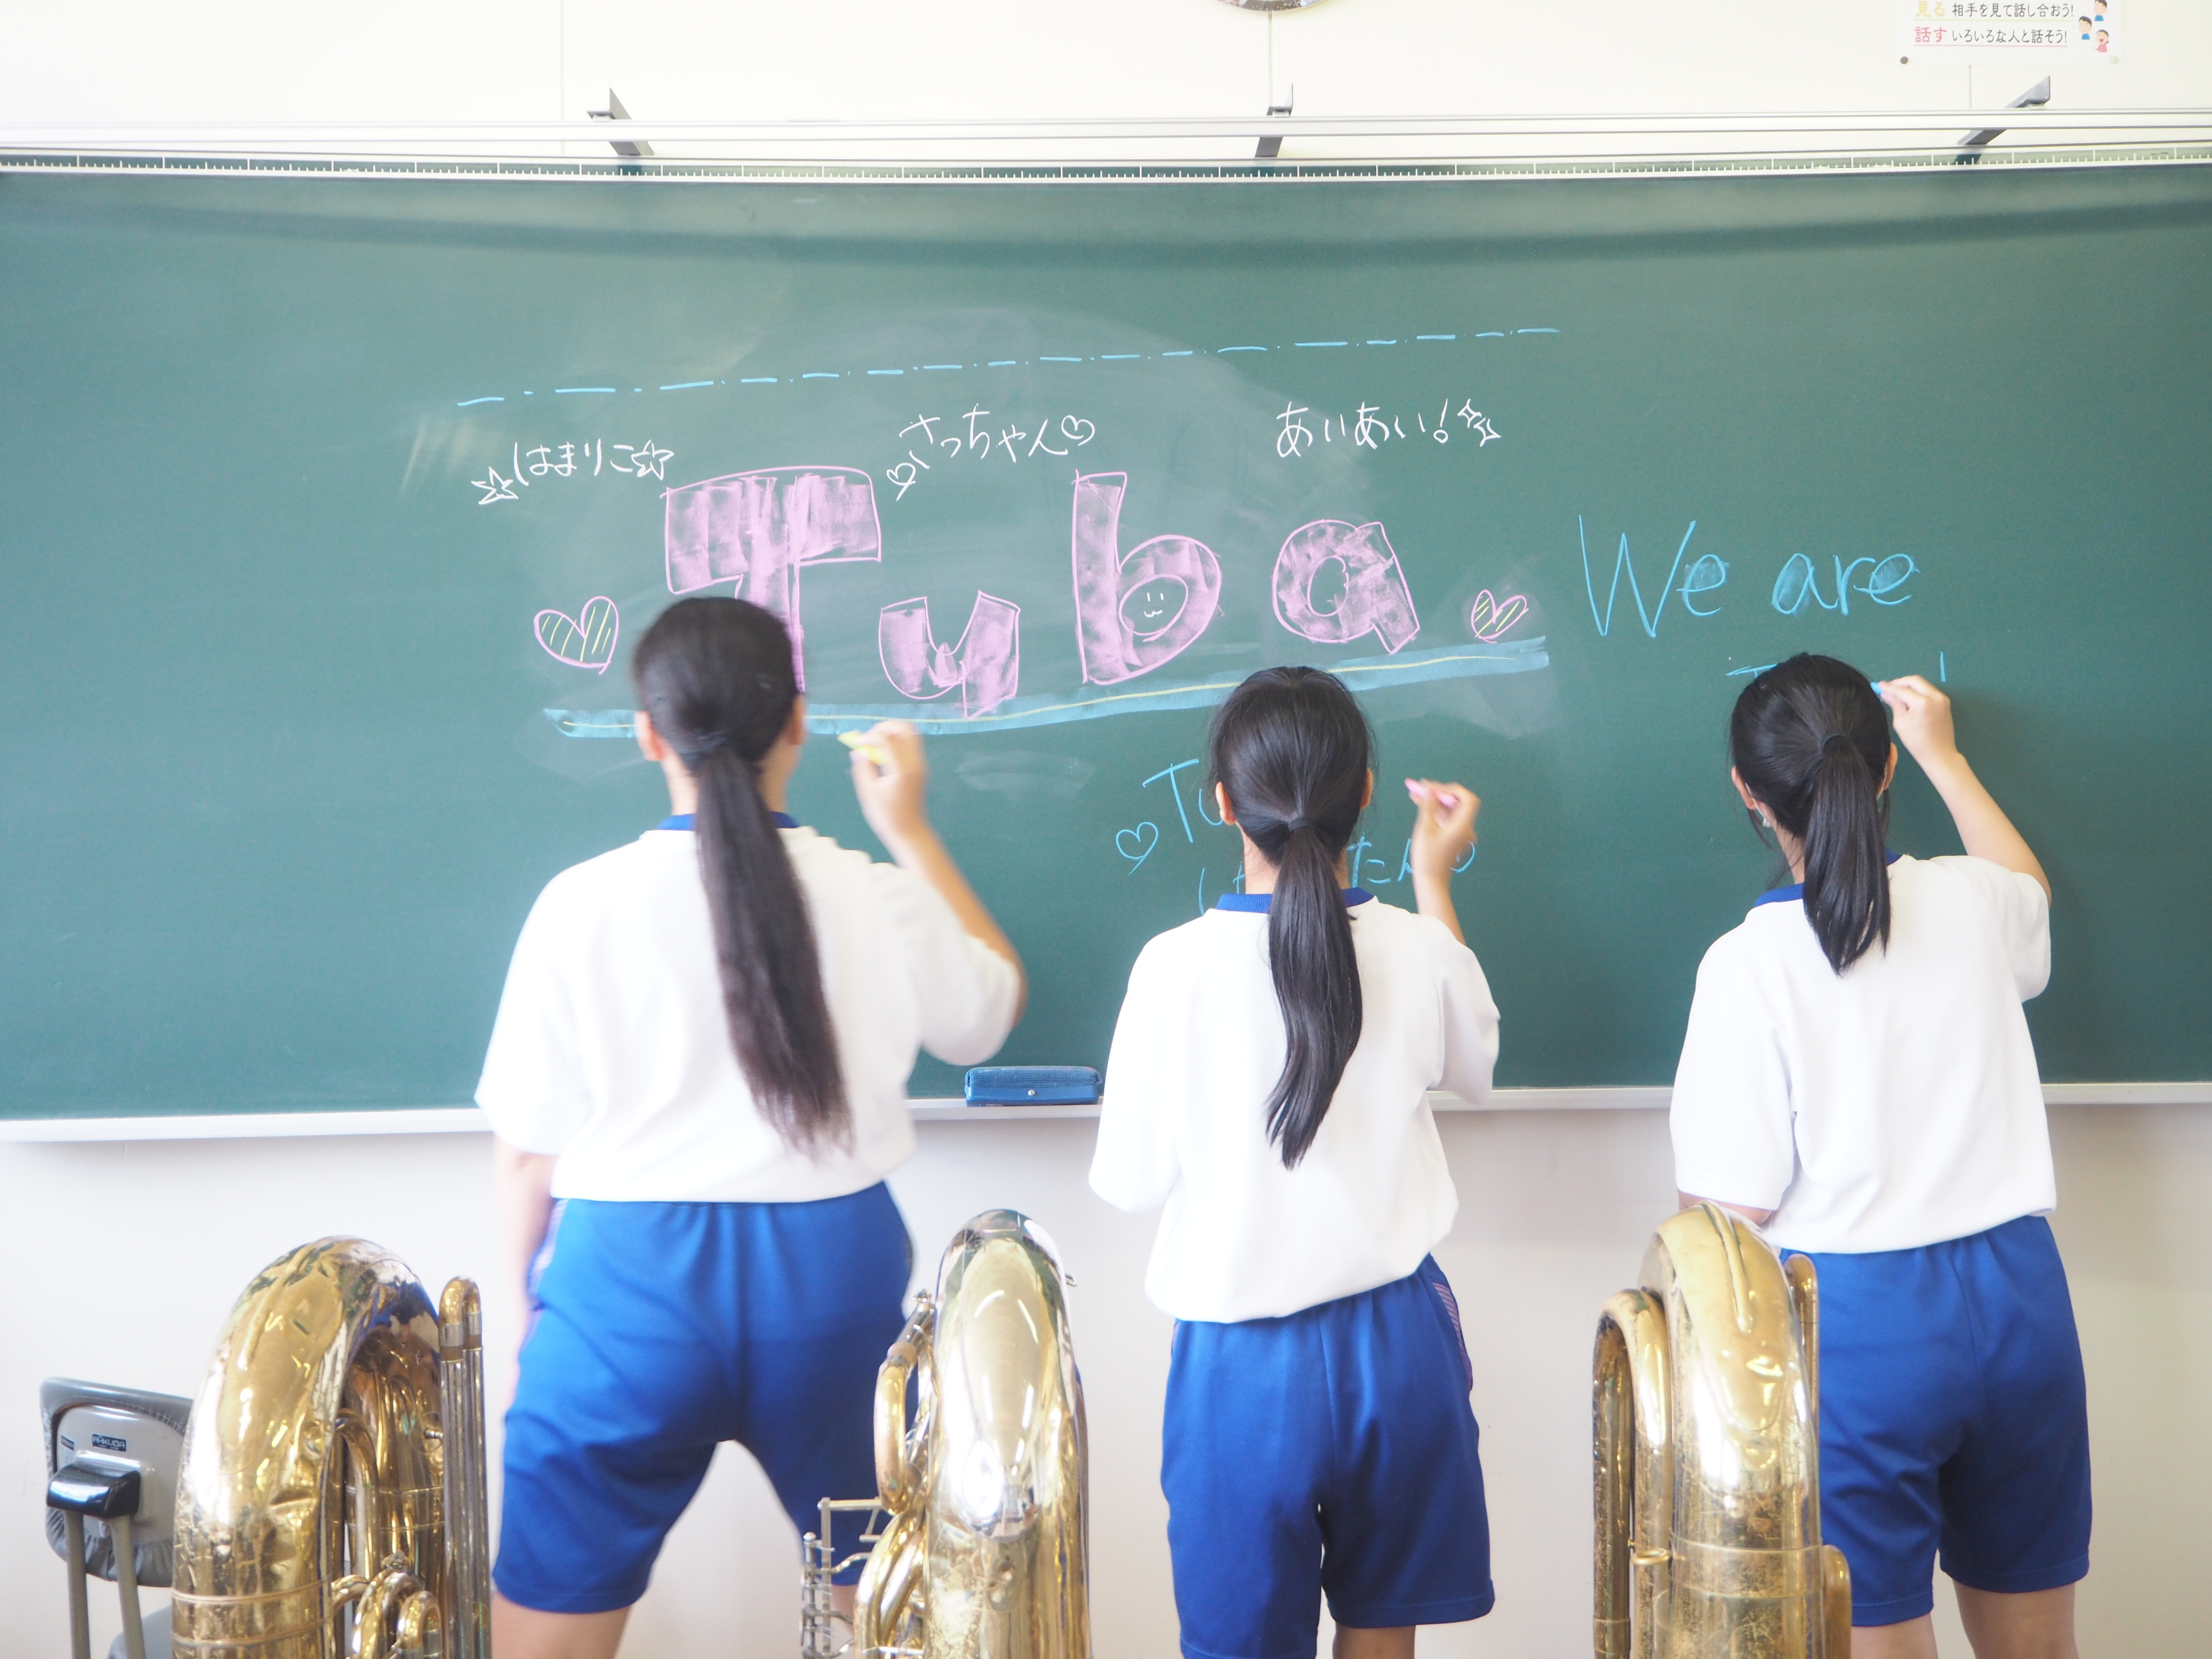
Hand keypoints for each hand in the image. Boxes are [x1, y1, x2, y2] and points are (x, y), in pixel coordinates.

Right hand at [849, 721, 933, 850]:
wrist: (909, 831)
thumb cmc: (886, 816)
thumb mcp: (868, 792)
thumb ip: (863, 768)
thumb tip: (859, 750)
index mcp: (903, 770)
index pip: (888, 739)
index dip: (870, 737)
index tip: (857, 744)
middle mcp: (916, 763)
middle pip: (906, 728)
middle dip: (885, 727)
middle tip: (869, 737)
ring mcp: (920, 765)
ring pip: (910, 734)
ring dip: (891, 733)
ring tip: (875, 745)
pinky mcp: (920, 768)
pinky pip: (909, 745)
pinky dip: (895, 742)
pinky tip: (882, 754)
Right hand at [1405, 779, 1479, 885]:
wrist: (1430, 881)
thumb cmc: (1427, 856)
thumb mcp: (1425, 828)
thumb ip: (1428, 805)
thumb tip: (1428, 787)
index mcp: (1463, 825)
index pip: (1468, 799)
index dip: (1452, 790)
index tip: (1435, 789)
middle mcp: (1465, 828)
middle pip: (1456, 803)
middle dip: (1438, 793)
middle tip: (1419, 786)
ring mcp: (1459, 833)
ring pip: (1449, 810)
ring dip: (1433, 801)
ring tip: (1415, 792)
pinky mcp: (1452, 837)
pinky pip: (1445, 819)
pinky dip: (1435, 811)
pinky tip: (1420, 803)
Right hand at [1878, 674, 1958, 768]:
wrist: (1940, 753)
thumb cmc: (1917, 742)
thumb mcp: (1901, 723)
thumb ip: (1895, 704)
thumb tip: (1886, 693)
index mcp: (1922, 702)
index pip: (1902, 689)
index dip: (1889, 687)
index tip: (1878, 685)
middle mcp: (1935, 696)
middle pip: (1915, 680)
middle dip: (1900, 682)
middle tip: (1889, 688)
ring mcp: (1942, 698)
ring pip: (1923, 684)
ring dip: (1909, 686)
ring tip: (1898, 693)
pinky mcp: (1945, 702)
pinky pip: (1929, 691)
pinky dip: (1918, 691)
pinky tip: (1910, 698)